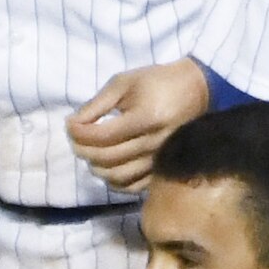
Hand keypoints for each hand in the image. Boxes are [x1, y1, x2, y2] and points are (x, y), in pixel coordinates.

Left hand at [66, 61, 209, 193]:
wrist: (198, 88)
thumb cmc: (157, 82)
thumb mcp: (124, 83)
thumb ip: (96, 105)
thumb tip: (72, 124)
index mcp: (147, 118)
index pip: (102, 136)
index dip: (78, 133)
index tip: (70, 125)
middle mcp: (155, 143)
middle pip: (106, 158)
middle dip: (82, 149)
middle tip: (76, 138)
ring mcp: (161, 159)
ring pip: (117, 176)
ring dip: (95, 167)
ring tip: (91, 151)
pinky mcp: (163, 168)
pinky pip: (132, 186)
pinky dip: (114, 181)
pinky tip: (108, 166)